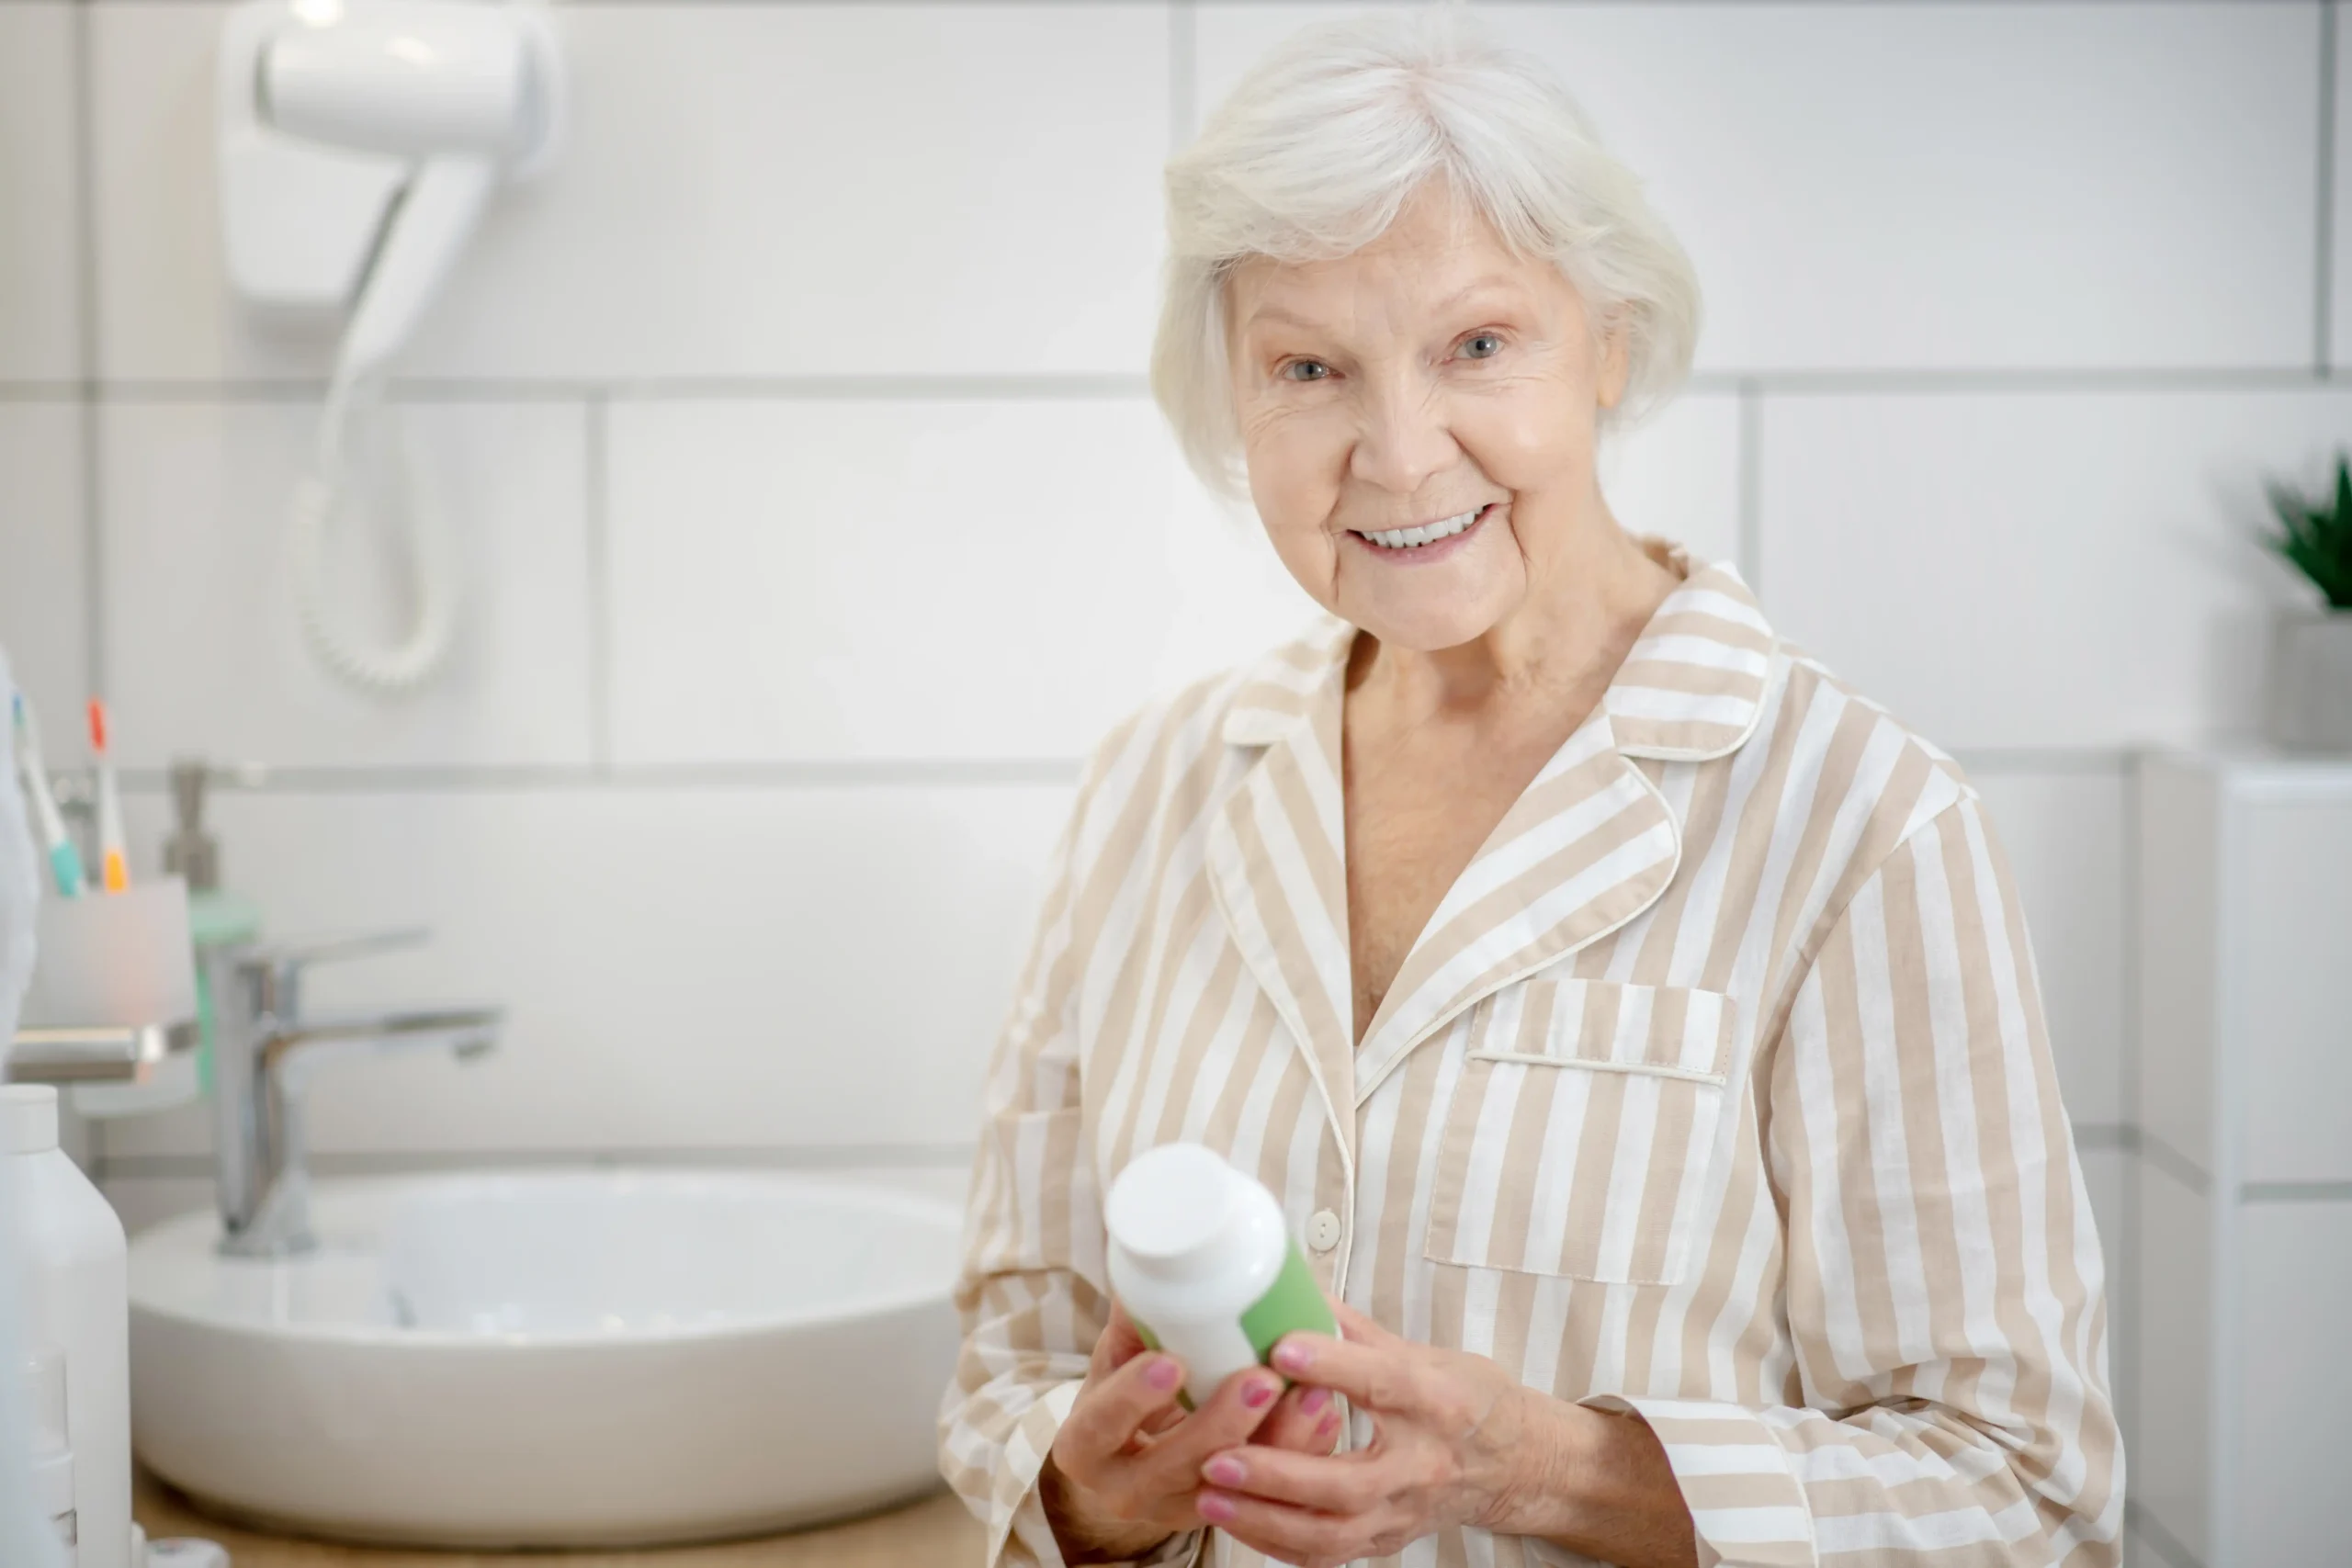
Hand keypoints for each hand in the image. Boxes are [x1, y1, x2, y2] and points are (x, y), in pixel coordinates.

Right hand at [1040, 1300, 1348, 1563]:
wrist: (1130, 1456)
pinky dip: (1299, 1453)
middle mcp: (1124, 1488)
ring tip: (1311, 1393)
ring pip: (1230, 1488)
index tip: (1171, 1362)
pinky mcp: (1223, 1514)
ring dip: (1276, 1442)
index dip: (1134, 1397)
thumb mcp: (1116, 1359)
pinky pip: (1267, 1495)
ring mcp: (1176, 1509)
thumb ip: (1134, 1319)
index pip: (1101, 1424)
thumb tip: (1152, 1263)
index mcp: (1086, 1446)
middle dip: (1221, 1423)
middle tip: (1261, 1378)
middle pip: (1173, 1466)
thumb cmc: (1123, 1393)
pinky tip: (1323, 1414)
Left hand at [1189, 1299, 1547, 1567]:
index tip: (1281, 1347)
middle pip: (1350, 1482)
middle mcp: (1423, 1465)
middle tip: (1218, 1456)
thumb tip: (1295, 1284)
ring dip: (1265, 1519)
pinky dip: (1277, 1542)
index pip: (1384, 1383)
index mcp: (1438, 1403)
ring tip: (1209, 1496)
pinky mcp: (1387, 1541)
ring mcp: (1405, 1512)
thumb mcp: (1426, 1353)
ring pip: (1333, 1534)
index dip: (1333, 1366)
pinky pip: (1328, 1555)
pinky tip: (1235, 1521)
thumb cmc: (1468, 1399)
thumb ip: (1355, 1329)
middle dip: (1278, 1473)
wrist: (1516, 1464)